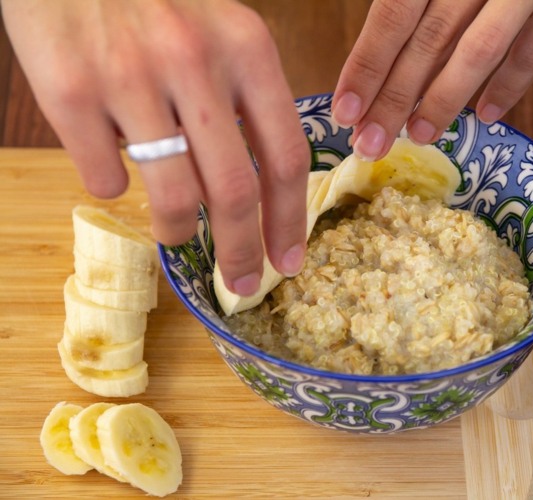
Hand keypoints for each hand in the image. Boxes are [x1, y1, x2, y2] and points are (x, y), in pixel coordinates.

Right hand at [1, 0, 310, 295]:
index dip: (289, 220)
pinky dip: (113, 187)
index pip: (285, 156)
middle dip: (241, 252)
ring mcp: (128, 76)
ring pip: (172, 196)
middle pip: (234, 191)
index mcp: (246, 48)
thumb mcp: (221, 29)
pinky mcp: (69, 89)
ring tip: (176, 232)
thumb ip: (246, 97)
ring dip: (178, 232)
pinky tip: (113, 162)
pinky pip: (104, 177)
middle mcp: (193, 62)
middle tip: (242, 283)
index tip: (289, 261)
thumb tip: (262, 185)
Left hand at [332, 0, 532, 159]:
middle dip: (396, 98)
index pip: (394, 12)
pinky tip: (487, 114)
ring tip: (421, 136)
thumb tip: (383, 39)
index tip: (346, 109)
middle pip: (429, 39)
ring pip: (480, 48)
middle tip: (370, 143)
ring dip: (445, 98)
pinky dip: (513, 81)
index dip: (367, 64)